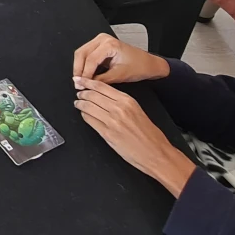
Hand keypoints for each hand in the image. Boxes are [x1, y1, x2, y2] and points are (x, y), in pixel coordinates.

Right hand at [72, 33, 170, 84]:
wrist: (147, 64)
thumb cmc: (139, 66)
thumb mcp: (119, 76)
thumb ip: (101, 80)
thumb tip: (86, 84)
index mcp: (110, 44)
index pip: (90, 59)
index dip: (84, 74)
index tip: (81, 85)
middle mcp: (103, 39)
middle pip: (81, 54)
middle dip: (78, 70)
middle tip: (78, 83)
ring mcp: (100, 40)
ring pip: (81, 53)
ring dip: (79, 67)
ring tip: (80, 81)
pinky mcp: (99, 45)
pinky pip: (86, 54)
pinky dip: (83, 65)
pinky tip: (84, 75)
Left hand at [73, 77, 195, 195]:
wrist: (156, 153)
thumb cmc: (150, 135)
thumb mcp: (138, 111)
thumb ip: (122, 103)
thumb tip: (105, 98)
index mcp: (128, 101)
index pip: (102, 86)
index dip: (88, 82)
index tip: (81, 80)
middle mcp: (118, 108)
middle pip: (92, 95)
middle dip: (82, 93)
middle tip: (78, 93)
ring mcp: (111, 121)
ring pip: (88, 106)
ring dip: (80, 104)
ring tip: (78, 103)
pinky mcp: (107, 134)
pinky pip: (89, 120)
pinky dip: (84, 116)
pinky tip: (84, 115)